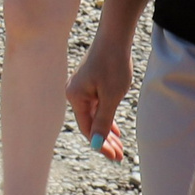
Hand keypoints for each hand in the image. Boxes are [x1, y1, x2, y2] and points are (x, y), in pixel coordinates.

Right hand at [67, 25, 135, 156]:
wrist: (114, 38)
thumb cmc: (113, 64)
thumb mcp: (111, 96)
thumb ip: (103, 120)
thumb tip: (96, 142)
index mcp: (75, 97)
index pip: (86, 128)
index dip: (100, 144)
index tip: (115, 156)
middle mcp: (74, 93)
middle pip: (89, 124)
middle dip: (104, 141)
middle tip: (120, 156)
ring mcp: (82, 88)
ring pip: (94, 116)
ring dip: (107, 131)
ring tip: (120, 146)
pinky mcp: (90, 83)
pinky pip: (97, 107)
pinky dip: (106, 118)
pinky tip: (115, 129)